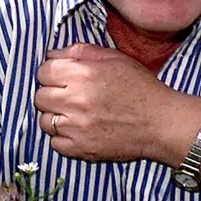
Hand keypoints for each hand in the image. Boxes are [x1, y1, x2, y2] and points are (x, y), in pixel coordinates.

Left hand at [34, 42, 187, 162]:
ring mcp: (76, 127)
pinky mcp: (81, 149)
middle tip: (69, 96)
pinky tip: (79, 130)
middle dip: (51, 93)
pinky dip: (63, 137)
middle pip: (40, 96)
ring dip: (55, 116)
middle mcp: (75, 100)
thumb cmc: (140, 86)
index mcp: (82, 74)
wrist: (160, 123)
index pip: (43, 71)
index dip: (51, 73)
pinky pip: (55, 143)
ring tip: (74, 114)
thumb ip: (80, 51)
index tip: (63, 77)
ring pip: (44, 121)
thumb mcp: (114, 58)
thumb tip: (52, 54)